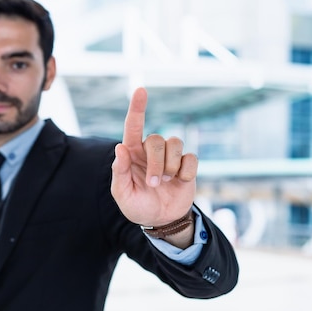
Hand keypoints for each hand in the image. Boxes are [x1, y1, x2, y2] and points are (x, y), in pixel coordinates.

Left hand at [111, 87, 197, 226]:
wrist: (161, 221)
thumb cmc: (138, 206)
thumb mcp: (123, 194)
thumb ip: (119, 172)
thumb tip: (120, 147)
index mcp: (132, 154)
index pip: (133, 127)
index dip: (137, 108)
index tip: (140, 90)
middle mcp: (150, 151)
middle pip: (157, 139)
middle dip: (156, 163)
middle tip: (153, 184)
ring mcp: (170, 157)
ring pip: (175, 144)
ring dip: (170, 167)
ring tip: (165, 183)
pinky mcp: (186, 165)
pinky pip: (191, 158)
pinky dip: (186, 173)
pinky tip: (180, 182)